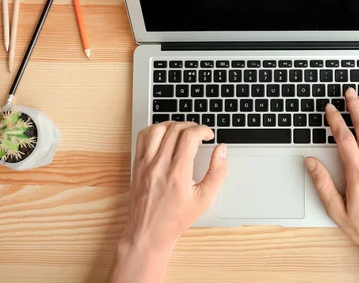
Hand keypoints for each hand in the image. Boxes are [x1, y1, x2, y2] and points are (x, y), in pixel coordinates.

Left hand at [107, 122, 227, 282]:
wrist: (149, 232)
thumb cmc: (176, 218)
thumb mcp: (205, 199)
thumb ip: (217, 172)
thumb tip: (221, 150)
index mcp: (178, 173)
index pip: (189, 136)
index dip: (203, 129)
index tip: (208, 135)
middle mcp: (159, 165)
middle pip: (175, 129)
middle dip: (191, 126)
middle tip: (199, 133)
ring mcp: (145, 163)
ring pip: (158, 128)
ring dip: (173, 124)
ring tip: (183, 131)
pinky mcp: (137, 164)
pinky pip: (143, 137)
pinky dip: (155, 129)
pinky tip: (165, 135)